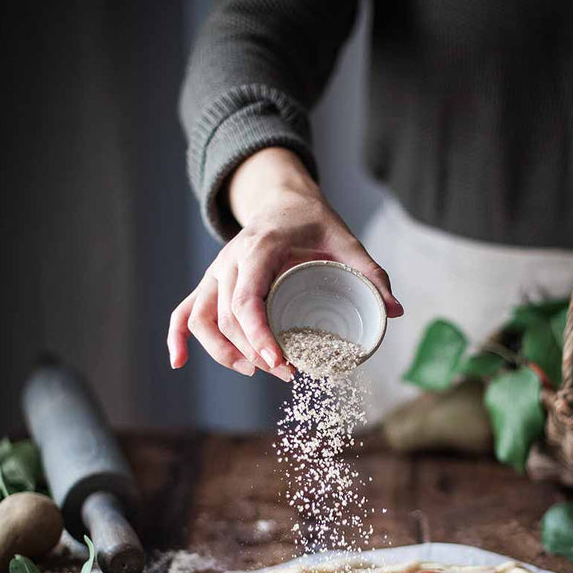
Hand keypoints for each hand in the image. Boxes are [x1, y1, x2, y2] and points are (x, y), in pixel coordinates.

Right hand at [167, 148, 402, 380]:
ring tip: (256, 372)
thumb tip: (395, 311)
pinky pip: (184, 310)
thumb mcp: (346, 241)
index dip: (259, 337)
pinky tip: (177, 362)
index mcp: (260, 248)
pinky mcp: (211, 283)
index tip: (281, 364)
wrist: (283, 199)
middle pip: (226, 317)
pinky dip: (177, 337)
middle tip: (288, 373)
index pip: (248, 300)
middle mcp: (230, 260)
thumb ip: (371, 274)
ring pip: (202, 318)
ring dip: (223, 352)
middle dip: (253, 353)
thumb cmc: (313, 222)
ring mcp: (216, 272)